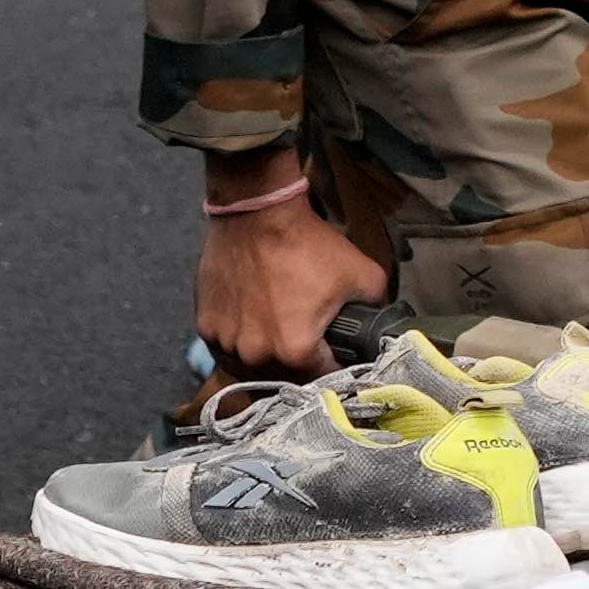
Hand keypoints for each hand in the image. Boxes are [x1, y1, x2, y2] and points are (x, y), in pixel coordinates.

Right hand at [192, 178, 393, 377]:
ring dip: (264, 350)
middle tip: (303, 330)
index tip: (334, 349)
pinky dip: (238, 336)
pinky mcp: (205, 324)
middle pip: (285, 374)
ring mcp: (226, 341)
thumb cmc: (307, 243)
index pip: (323, 376)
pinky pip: (225, 344)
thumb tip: (383, 326)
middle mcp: (257, 354)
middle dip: (298, 357)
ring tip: (274, 322)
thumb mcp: (364, 274)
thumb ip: (378, 308)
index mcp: (296, 350)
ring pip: (251, 363)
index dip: (333, 362)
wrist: (257, 212)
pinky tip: (250, 316)